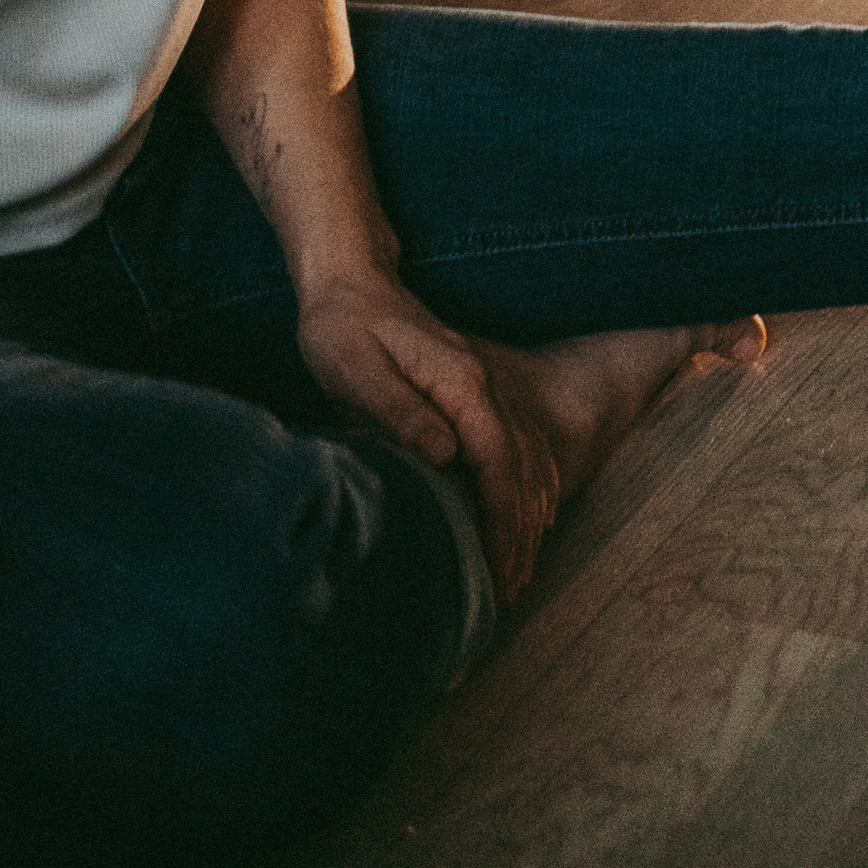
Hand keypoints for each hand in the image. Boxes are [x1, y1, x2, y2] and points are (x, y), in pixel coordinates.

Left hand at [294, 268, 559, 602]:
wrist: (349, 279)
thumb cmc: (342, 328)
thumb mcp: (357, 369)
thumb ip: (401, 411)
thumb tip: (444, 456)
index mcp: (462, 384)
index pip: (499, 460)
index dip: (505, 517)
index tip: (504, 566)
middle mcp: (480, 386)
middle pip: (520, 466)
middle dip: (521, 530)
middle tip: (512, 589)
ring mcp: (478, 387)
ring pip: (523, 459)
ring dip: (525, 515)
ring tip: (517, 569)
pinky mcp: (466, 392)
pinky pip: (511, 449)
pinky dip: (519, 489)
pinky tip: (513, 517)